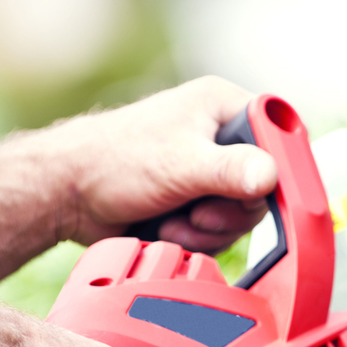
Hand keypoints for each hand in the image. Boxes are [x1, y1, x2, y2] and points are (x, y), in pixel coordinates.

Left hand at [34, 76, 277, 252]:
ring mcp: (208, 172)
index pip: (278, 135)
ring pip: (240, 215)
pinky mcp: (195, 201)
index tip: (262, 193)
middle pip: (263, 187)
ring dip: (208, 230)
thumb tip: (270, 177)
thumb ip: (230, 169)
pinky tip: (166, 228)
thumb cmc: (115, 160)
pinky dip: (195, 238)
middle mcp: (220, 136)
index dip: (279, 169)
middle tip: (199, 212)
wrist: (67, 194)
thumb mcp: (181, 164)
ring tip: (173, 220)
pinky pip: (219, 232)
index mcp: (223, 107)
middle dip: (229, 211)